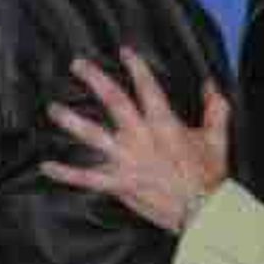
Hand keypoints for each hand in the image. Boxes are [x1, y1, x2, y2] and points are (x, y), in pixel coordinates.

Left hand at [40, 47, 229, 232]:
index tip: (124, 51)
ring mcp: (126, 161)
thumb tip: (210, 84)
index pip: (147, 87)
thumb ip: (216, 108)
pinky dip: (66, 173)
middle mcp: (140, 138)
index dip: (136, 66)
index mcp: (164, 124)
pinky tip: (47, 166)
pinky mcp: (118, 184)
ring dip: (71, 121)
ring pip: (93, 136)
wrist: (201, 212)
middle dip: (95, 80)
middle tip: (78, 64)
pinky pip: (86, 178)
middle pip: (113, 101)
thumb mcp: (216, 138)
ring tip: (53, 109)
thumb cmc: (208, 176)